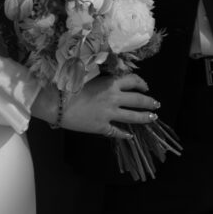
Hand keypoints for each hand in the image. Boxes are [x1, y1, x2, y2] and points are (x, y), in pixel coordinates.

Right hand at [45, 70, 159, 135]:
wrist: (56, 104)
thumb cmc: (68, 86)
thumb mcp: (88, 77)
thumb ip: (103, 81)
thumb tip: (113, 83)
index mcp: (110, 83)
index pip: (133, 81)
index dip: (142, 84)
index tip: (146, 87)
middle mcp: (114, 98)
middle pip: (138, 100)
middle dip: (150, 102)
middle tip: (156, 104)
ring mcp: (109, 114)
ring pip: (133, 117)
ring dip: (145, 117)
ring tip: (152, 118)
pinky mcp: (102, 127)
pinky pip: (117, 131)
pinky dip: (125, 134)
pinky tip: (130, 136)